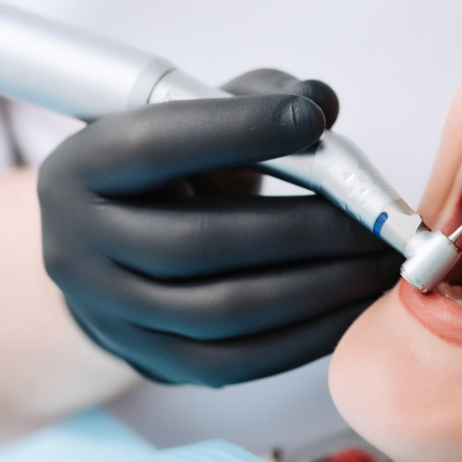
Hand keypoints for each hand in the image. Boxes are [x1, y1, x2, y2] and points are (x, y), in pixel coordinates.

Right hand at [38, 68, 402, 386]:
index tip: (311, 118)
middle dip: (306, 230)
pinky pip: (243, 359)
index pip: (155, 147)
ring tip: (382, 264)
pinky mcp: (156, 364)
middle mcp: (79, 247)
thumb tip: (321, 103)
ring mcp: (113, 316)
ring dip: (321, 288)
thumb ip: (257, 98)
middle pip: (200, 242)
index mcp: (80, 169)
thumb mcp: (195, 118)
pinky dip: (311, 334)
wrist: (119, 255)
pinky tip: (358, 305)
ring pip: (226, 310)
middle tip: (380, 220)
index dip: (236, 130)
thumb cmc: (173, 173)